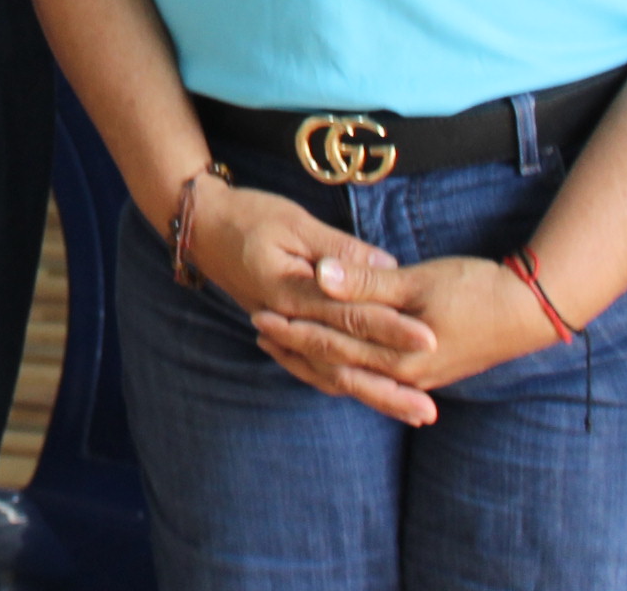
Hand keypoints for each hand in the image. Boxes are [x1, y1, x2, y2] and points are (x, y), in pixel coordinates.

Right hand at [183, 183, 439, 425]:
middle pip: (344, 360)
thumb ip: (339, 250)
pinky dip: (341, 383)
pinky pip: (311, 368)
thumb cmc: (246, 215)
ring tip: (410, 411)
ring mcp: (282, 330)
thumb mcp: (294, 222)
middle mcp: (286, 321)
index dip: (390, 328)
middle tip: (427, 407)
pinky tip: (368, 394)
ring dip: (371, 395)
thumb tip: (386, 268)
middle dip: (389, 385)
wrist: (198, 226)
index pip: (349, 316)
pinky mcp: (281, 330)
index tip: (429, 339)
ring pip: (329, 373)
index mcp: (290, 293)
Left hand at [250, 252, 561, 418]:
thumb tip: (319, 275)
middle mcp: (403, 374)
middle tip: (258, 330)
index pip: (330, 343)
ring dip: (318, 360)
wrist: (531, 312)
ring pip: (353, 375)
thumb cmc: (476, 289)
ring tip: (285, 347)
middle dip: (296, 348)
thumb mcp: (418, 281)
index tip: (259, 314)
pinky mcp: (427, 371)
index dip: (293, 329)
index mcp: (396, 354)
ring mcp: (417, 376)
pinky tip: (335, 362)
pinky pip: (375, 377)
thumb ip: (366, 284)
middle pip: (336, 364)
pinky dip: (348, 369)